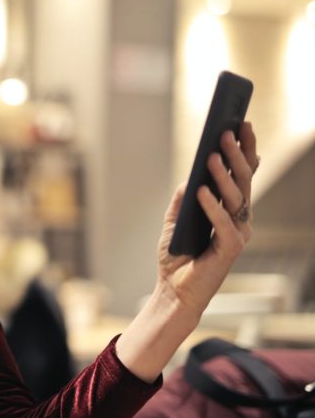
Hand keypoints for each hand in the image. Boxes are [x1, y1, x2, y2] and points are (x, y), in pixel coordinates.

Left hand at [155, 121, 258, 318]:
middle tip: (228, 131)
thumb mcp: (175, 222)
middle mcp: (239, 220)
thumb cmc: (177, 259)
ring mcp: (238, 234)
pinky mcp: (230, 250)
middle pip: (243, 181)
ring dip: (224, 175)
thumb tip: (189, 177)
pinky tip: (200, 191)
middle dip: (237, 154)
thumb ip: (182, 201)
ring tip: (212, 155)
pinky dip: (211, 207)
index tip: (241, 124)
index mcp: (229, 211)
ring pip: (236, 198)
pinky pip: (224, 223)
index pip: (242, 176)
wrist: (173, 292)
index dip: (244, 151)